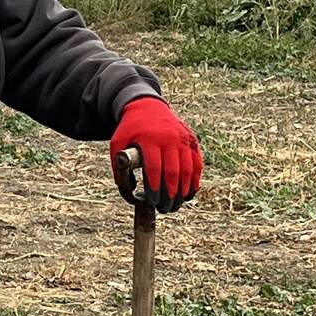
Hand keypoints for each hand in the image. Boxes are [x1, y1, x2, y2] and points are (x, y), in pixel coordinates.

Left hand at [110, 97, 201, 212]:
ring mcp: (183, 139)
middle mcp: (169, 139)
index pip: (154, 168)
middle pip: (173, 172)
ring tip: (175, 205)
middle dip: (169, 194)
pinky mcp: (192, 141)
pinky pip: (197, 164)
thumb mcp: (118, 143)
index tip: (152, 201)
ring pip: (188, 170)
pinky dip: (195, 181)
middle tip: (164, 208)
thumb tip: (129, 191)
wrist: (147, 107)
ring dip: (183, 191)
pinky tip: (188, 194)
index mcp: (149, 139)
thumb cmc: (130, 130)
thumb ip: (119, 166)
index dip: (154, 187)